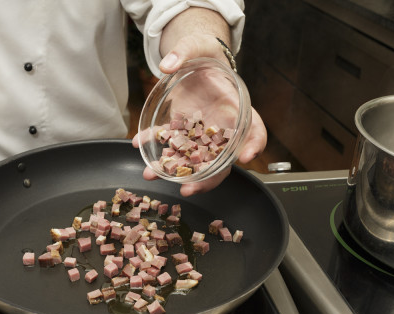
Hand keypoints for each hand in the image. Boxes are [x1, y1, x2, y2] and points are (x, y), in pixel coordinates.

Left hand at [132, 35, 266, 195]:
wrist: (192, 60)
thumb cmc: (204, 54)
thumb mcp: (198, 44)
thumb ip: (185, 50)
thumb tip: (168, 64)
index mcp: (236, 107)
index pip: (254, 129)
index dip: (254, 144)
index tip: (246, 157)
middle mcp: (220, 126)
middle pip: (221, 159)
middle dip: (206, 179)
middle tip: (188, 189)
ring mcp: (199, 131)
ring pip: (192, 159)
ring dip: (173, 171)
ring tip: (152, 174)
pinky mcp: (180, 128)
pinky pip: (168, 142)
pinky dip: (153, 145)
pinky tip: (138, 144)